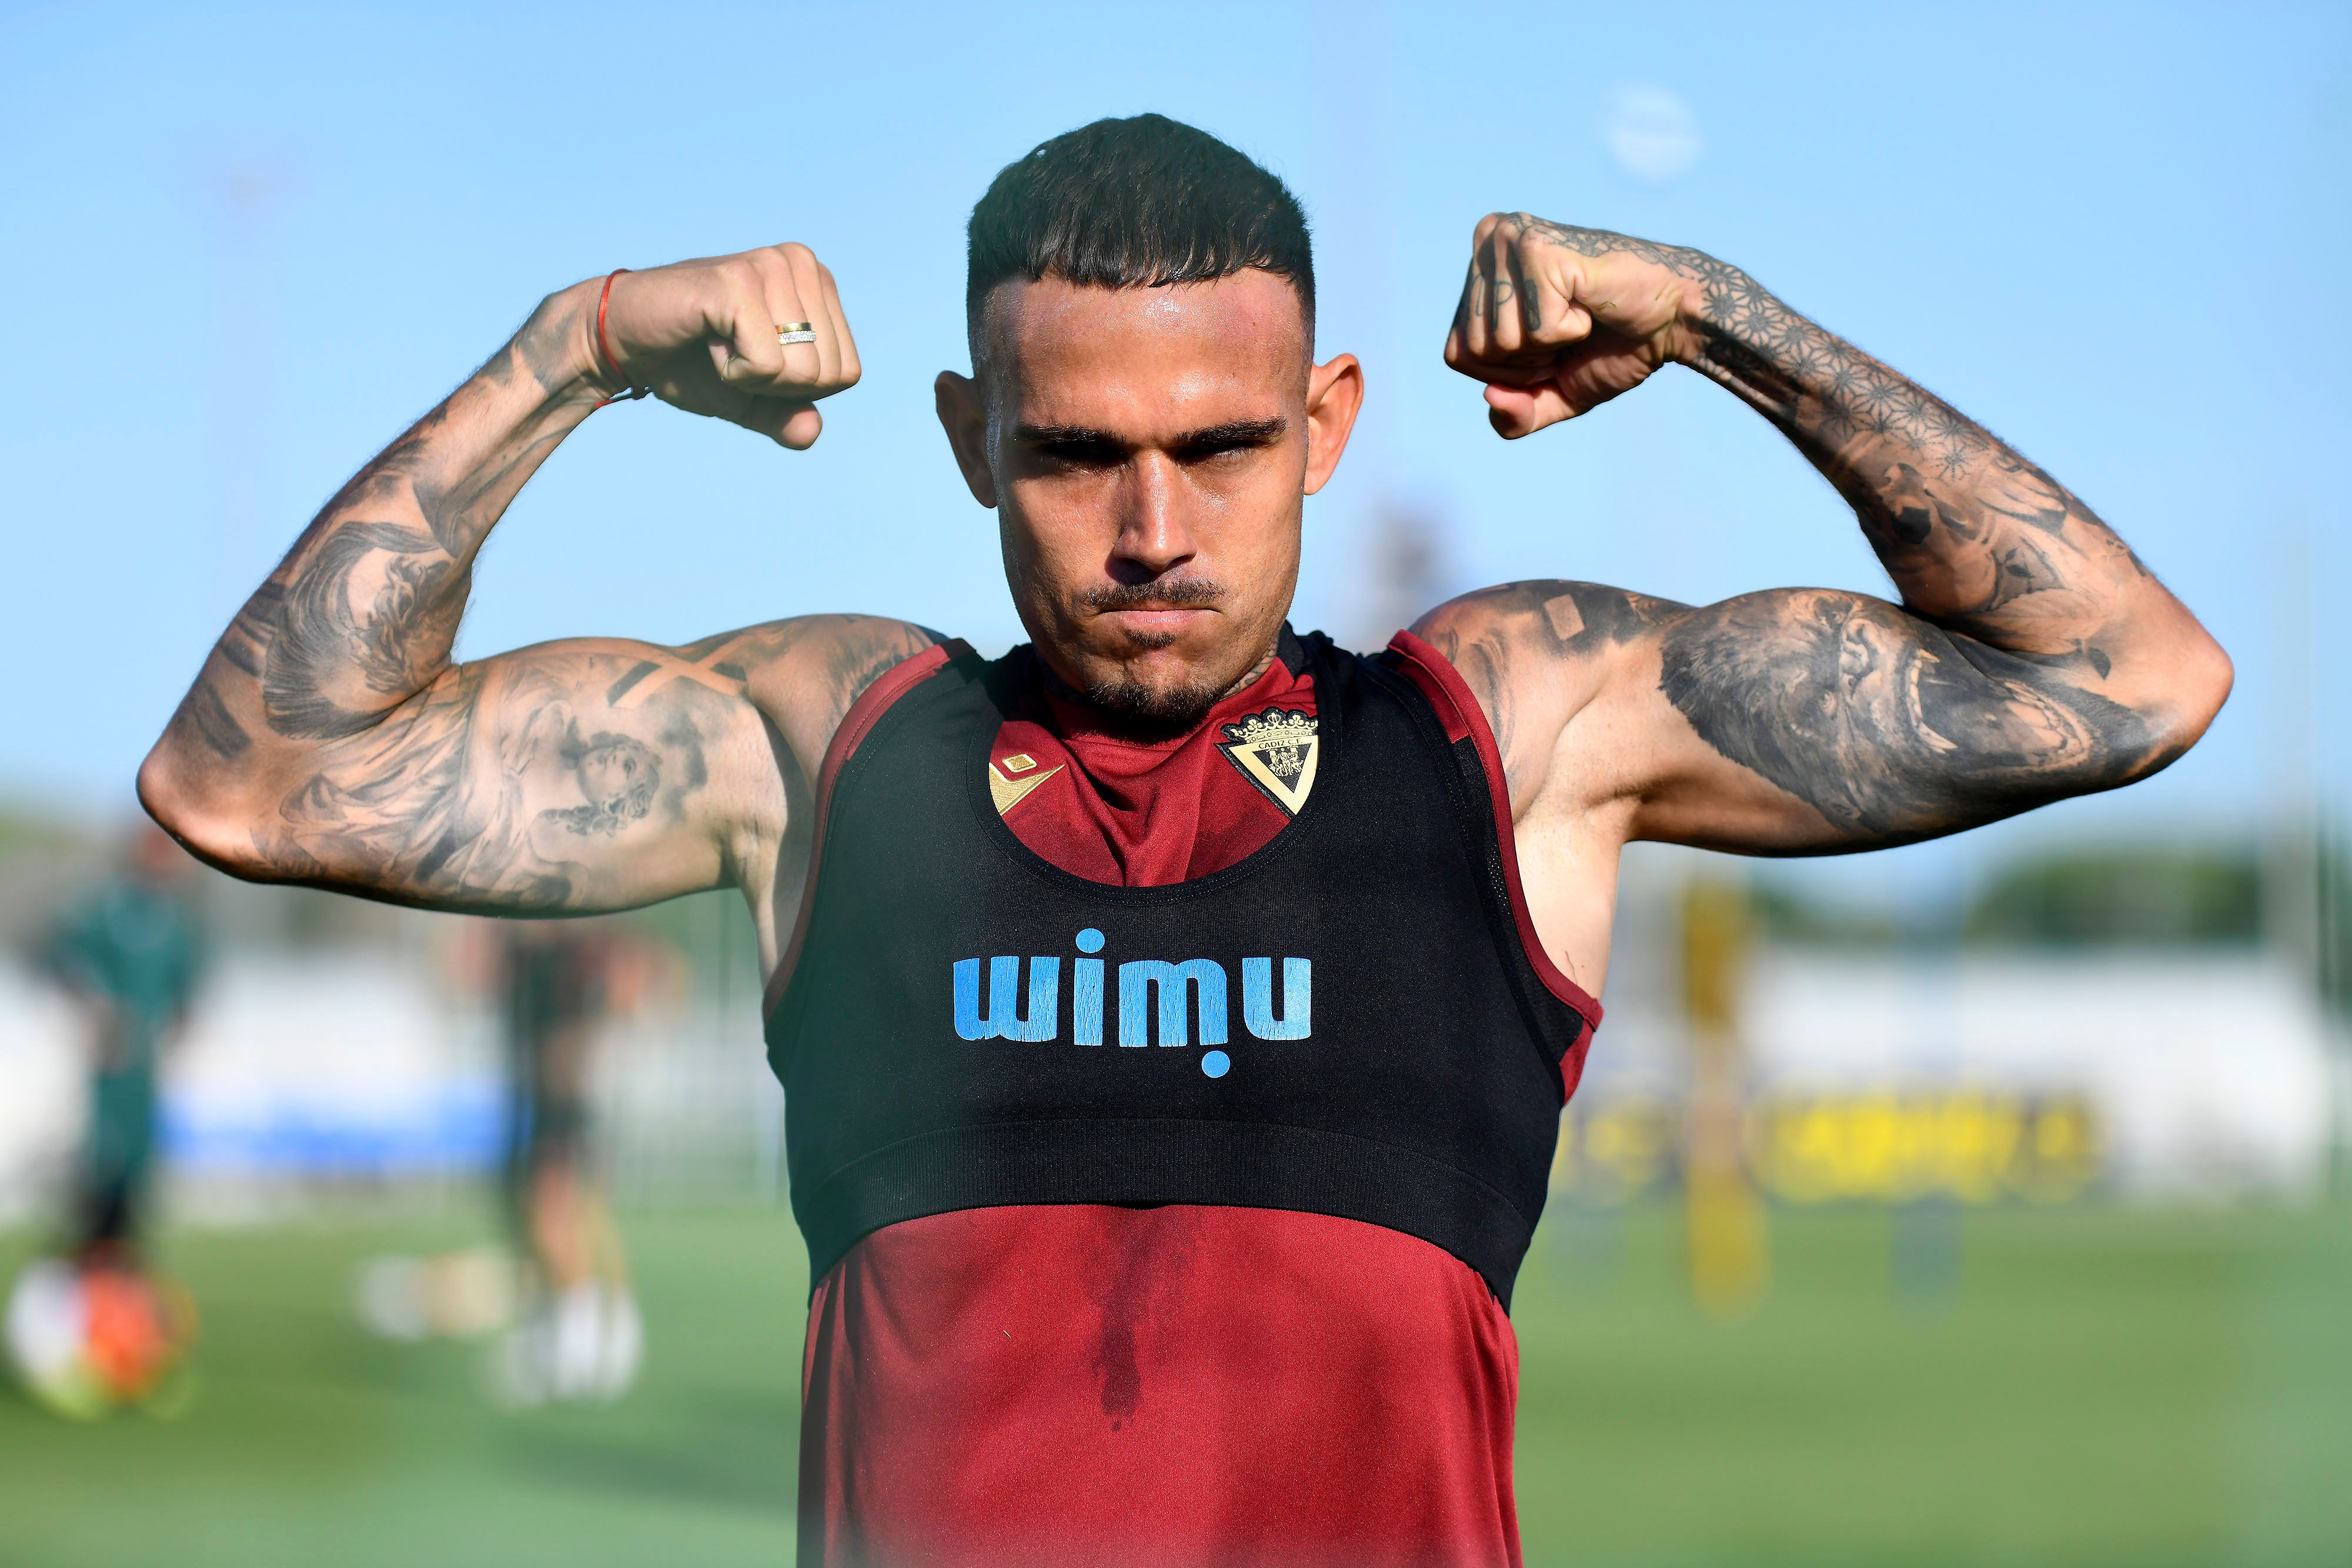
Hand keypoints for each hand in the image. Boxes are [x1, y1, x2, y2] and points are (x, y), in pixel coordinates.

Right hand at [599, 243, 860, 448]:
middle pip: (830, 374)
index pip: (847, 373)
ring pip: (803, 372)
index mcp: (817, 282)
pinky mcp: (737, 282)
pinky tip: (707, 339)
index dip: (797, 390)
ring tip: (718, 341)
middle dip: (777, 385)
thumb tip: (811, 432)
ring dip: (752, 377)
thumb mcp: (752, 399)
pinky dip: (733, 372)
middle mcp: (800, 262)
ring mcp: (770, 266)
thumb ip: (789, 416)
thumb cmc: (690, 363)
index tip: (753, 359)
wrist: (624, 343)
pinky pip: (767, 364)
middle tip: (732, 351)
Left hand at [1444, 214, 1702, 438]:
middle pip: (1473, 349)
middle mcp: (1488, 240)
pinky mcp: (1538, 247)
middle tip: (1570, 329)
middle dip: (1527, 362)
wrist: (1674, 319)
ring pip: (1498, 340)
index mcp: (1480, 268)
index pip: (1456, 354)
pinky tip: (1589, 304)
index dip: (1508, 372)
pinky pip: (1534, 329)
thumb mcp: (1552, 394)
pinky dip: (1569, 329)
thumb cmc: (1613, 348)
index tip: (1552, 344)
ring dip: (1549, 344)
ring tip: (1580, 313)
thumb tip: (1491, 397)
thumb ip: (1514, 416)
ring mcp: (1511, 239)